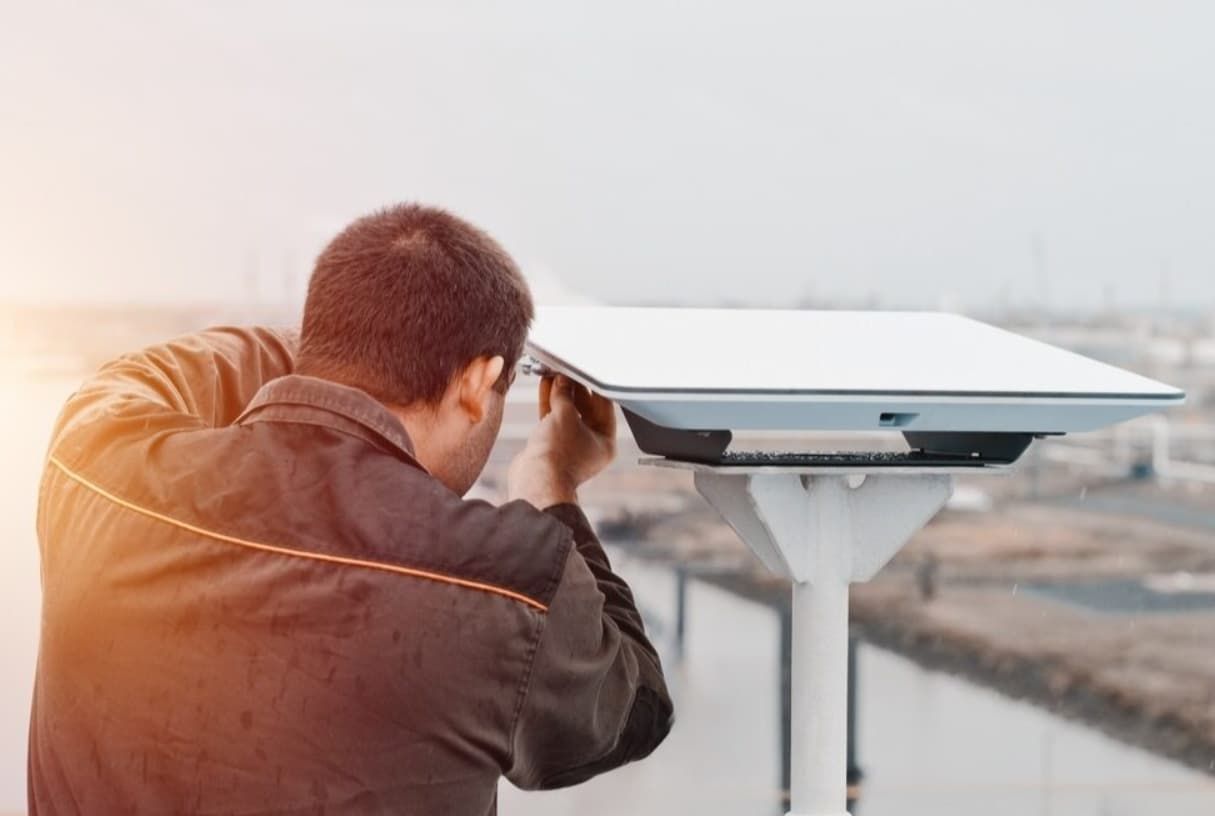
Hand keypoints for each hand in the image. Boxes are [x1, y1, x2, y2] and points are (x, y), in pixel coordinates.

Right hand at [507, 374, 617, 507]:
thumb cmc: (557, 457)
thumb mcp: (565, 415)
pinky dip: (549, 404)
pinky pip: (554, 420)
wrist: (534, 480)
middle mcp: (590, 445)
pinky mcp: (552, 446)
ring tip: (553, 374)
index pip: (604, 405)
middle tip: (565, 371)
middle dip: (574, 388)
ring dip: (560, 394)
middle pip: (585, 409)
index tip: (584, 370)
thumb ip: (564, 394)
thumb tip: (563, 380)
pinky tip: (545, 387)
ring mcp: (570, 446)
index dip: (593, 385)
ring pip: (567, 413)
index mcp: (605, 442)